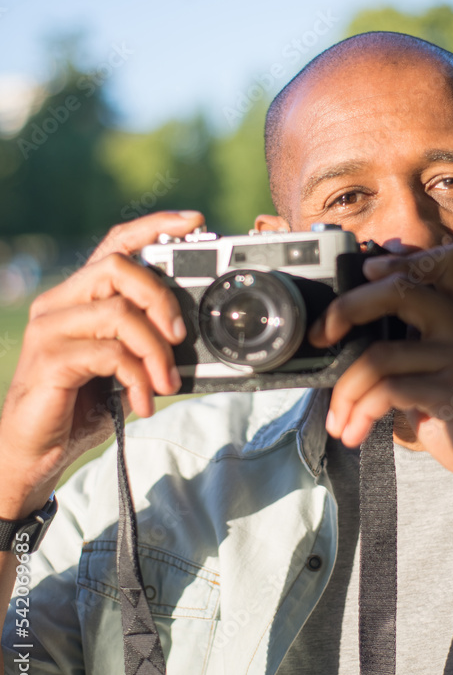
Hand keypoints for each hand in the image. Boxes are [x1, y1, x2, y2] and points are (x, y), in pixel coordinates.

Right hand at [0, 211, 203, 516]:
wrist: (35, 454)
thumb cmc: (79, 406)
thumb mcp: (122, 367)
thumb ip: (146, 342)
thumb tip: (190, 334)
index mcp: (79, 297)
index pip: (115, 244)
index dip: (154, 226)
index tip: (194, 221)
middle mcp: (59, 303)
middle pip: (119, 267)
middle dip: (162, 297)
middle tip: (182, 336)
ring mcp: (50, 329)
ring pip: (119, 312)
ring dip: (156, 350)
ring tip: (166, 383)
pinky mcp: (49, 359)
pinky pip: (110, 353)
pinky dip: (138, 378)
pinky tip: (144, 402)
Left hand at [309, 243, 452, 529]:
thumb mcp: (450, 373)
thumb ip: (416, 349)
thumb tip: (352, 336)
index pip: (440, 263)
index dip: (396, 260)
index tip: (363, 273)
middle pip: (400, 291)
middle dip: (347, 309)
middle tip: (321, 336)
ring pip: (380, 356)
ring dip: (346, 391)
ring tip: (339, 419)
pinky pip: (389, 392)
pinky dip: (361, 412)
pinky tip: (355, 432)